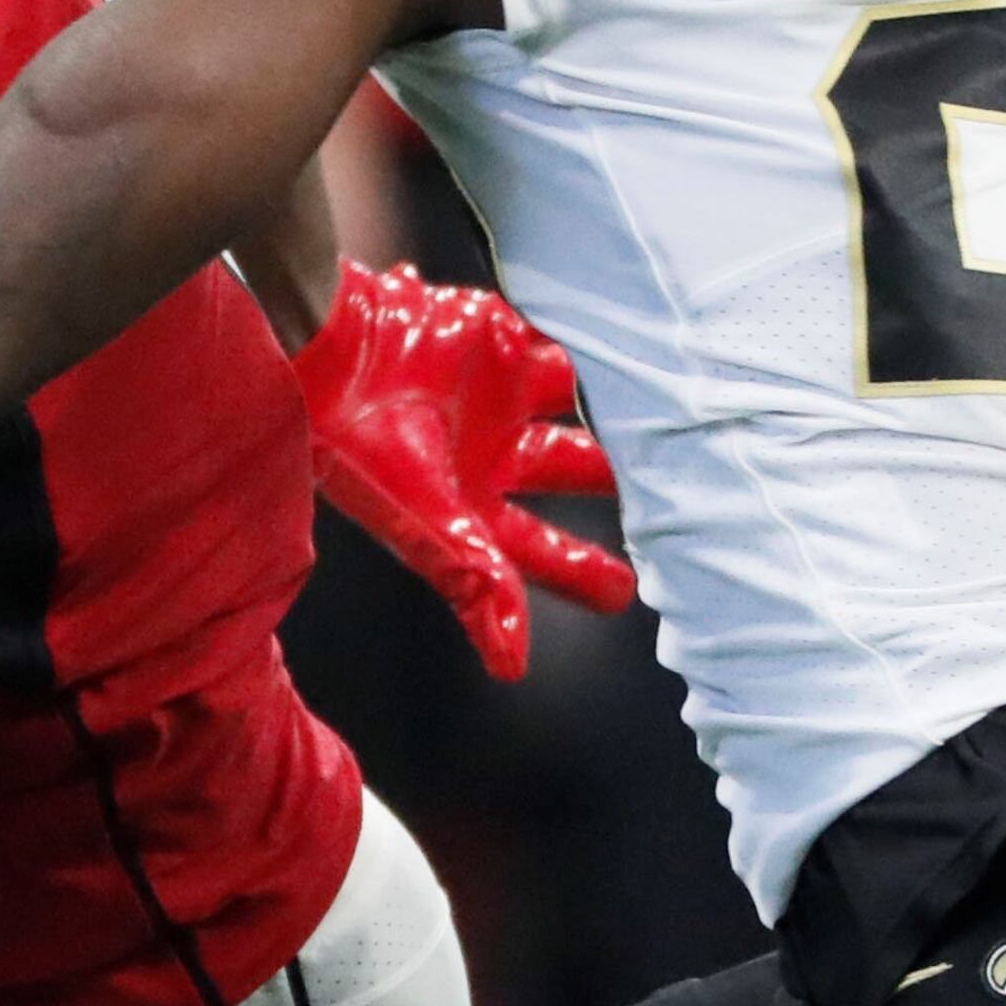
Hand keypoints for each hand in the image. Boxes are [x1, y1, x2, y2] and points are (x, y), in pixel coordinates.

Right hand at [295, 262, 636, 680]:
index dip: (581, 571)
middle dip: (610, 478)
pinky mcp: (498, 339)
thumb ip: (480, 590)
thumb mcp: (430, 531)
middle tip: (673, 489)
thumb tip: (511, 666)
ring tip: (663, 406)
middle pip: (568, 470)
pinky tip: (634, 346)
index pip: (540, 549)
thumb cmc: (365, 457)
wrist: (333, 361)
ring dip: (614, 406)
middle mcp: (489, 452)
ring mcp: (497, 396)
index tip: (624, 593)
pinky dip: (594, 346)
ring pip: (574, 404)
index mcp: (471, 506)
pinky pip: (559, 343)